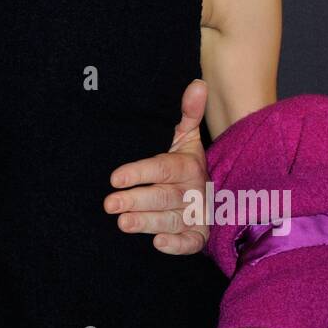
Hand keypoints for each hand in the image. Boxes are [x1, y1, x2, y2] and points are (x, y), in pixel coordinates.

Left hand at [103, 78, 210, 254]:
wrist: (217, 192)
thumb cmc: (189, 164)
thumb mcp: (188, 138)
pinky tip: (158, 243)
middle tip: (109, 204)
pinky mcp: (199, 235)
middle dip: (136, 200)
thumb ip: (189, 113)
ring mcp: (197, 214)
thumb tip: (197, 83)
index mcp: (188, 166)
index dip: (139, 172)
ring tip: (123, 224)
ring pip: (171, 219)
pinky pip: (190, 242)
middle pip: (162, 196)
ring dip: (148, 222)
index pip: (162, 168)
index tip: (114, 177)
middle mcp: (193, 191)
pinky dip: (176, 245)